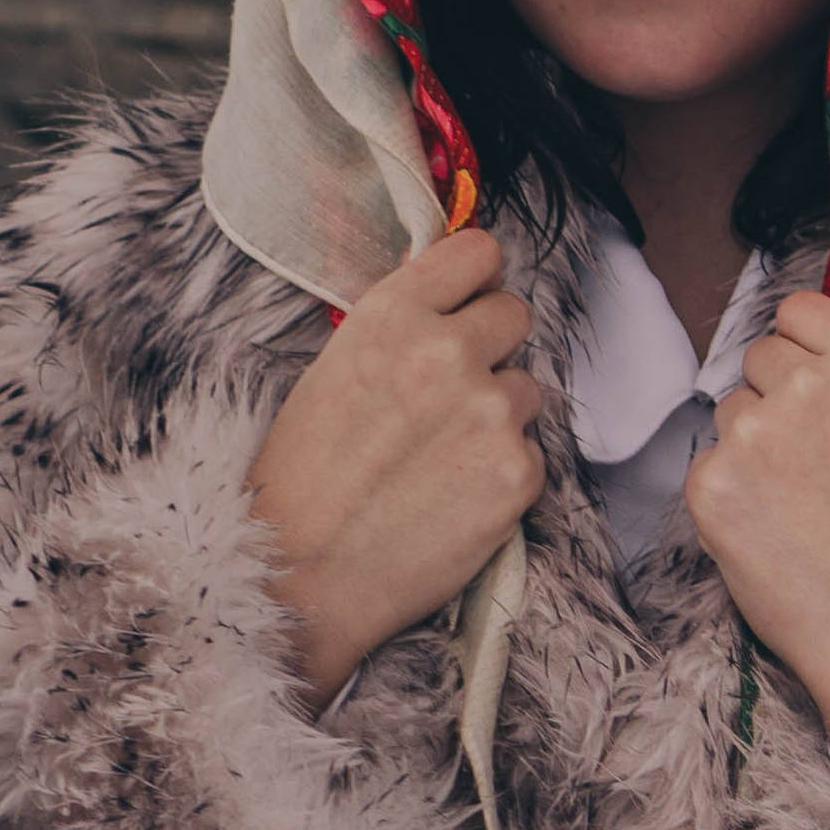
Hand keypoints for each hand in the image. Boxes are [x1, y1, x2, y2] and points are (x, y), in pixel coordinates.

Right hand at [247, 228, 543, 709]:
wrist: (298, 577)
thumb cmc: (301, 480)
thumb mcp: (331, 372)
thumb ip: (397, 329)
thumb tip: (447, 299)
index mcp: (392, 316)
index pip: (478, 252)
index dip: (475, 280)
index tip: (469, 300)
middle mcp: (448, 352)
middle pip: (514, 314)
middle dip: (490, 347)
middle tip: (450, 393)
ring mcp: (490, 412)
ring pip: (525, 389)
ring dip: (497, 415)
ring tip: (439, 459)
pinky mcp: (518, 472)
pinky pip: (531, 453)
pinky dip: (502, 474)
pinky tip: (452, 498)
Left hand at [686, 286, 829, 829]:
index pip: (799, 310)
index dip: (806, 351)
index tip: (822, 393)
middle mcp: (806, 383)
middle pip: (759, 357)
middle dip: (778, 397)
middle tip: (819, 466)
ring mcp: (753, 432)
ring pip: (729, 411)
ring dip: (753, 445)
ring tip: (802, 506)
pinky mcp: (710, 484)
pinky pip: (707, 464)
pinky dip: (730, 495)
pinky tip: (773, 532)